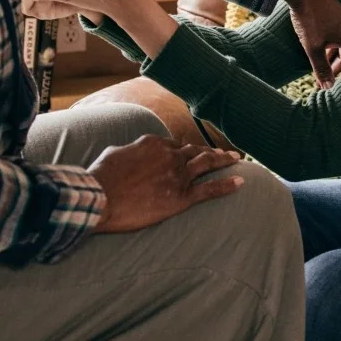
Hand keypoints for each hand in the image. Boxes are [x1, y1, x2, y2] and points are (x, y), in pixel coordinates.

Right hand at [87, 135, 243, 232]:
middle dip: (211, 151)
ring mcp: (177, 175)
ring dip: (224, 161)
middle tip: (224, 153)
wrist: (100, 197)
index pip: (175, 145)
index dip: (185, 149)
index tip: (193, 152)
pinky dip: (226, 185)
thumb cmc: (100, 178)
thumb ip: (130, 152)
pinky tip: (240, 183)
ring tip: (236, 160)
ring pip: (207, 164)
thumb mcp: (114, 154)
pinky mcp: (181, 197)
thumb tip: (131, 154)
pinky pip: (209, 189)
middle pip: (196, 151)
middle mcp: (170, 155)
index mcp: (153, 143)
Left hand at [284, 0, 340, 87]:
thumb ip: (321, 69)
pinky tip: (322, 56)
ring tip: (324, 74)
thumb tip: (328, 88)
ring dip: (335, 62)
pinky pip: (340, 40)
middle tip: (331, 86)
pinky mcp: (338, 18)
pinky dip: (332, 50)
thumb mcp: (313, 48)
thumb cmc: (309, 18)